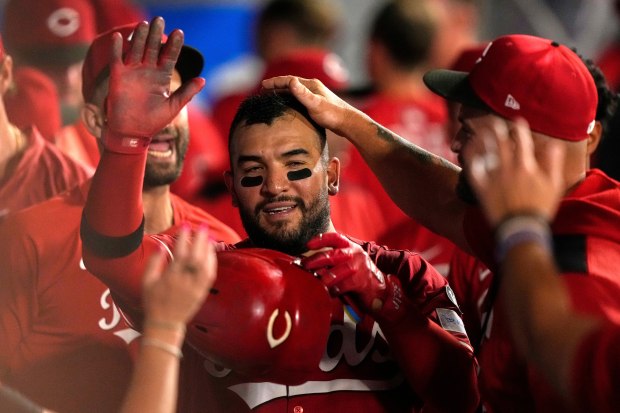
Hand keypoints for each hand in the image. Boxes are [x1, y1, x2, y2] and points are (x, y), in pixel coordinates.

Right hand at [105, 17, 204, 152]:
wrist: (132, 132)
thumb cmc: (154, 121)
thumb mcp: (173, 107)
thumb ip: (187, 93)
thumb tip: (203, 79)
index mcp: (162, 77)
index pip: (169, 56)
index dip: (174, 45)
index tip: (179, 32)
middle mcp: (148, 71)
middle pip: (153, 48)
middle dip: (157, 35)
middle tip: (160, 20)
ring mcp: (132, 71)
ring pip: (137, 49)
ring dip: (140, 37)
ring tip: (145, 24)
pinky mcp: (118, 76)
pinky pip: (117, 58)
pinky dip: (117, 48)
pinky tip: (119, 37)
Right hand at [142, 225, 216, 327]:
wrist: (165, 323)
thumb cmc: (153, 301)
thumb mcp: (147, 282)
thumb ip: (154, 263)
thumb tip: (161, 246)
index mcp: (170, 278)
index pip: (180, 254)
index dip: (183, 238)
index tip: (184, 226)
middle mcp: (185, 282)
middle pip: (196, 258)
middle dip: (200, 240)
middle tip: (201, 226)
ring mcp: (196, 288)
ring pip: (206, 265)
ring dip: (208, 249)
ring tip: (207, 236)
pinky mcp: (203, 292)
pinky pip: (210, 274)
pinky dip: (212, 261)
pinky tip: (211, 252)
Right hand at [261, 76, 361, 137]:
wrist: (348, 123)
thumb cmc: (332, 114)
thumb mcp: (315, 104)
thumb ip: (303, 94)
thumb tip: (291, 81)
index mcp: (311, 85)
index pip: (288, 80)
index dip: (275, 82)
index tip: (263, 85)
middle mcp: (313, 88)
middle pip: (291, 85)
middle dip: (277, 86)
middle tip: (264, 90)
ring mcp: (316, 96)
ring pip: (295, 92)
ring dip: (283, 93)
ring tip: (272, 97)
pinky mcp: (317, 105)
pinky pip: (300, 100)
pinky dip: (290, 100)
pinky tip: (289, 107)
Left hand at [301, 233, 403, 322]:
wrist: (379, 291)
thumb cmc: (358, 277)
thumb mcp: (347, 264)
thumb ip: (332, 262)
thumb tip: (308, 264)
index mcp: (351, 247)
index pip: (335, 237)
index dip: (321, 239)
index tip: (308, 244)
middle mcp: (355, 254)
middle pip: (332, 255)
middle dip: (316, 260)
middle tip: (304, 266)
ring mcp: (359, 267)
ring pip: (336, 272)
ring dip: (322, 278)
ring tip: (313, 282)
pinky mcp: (361, 281)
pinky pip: (342, 286)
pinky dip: (333, 290)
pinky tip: (328, 293)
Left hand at [463, 117, 564, 225]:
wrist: (521, 228)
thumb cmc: (540, 208)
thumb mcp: (554, 185)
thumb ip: (552, 163)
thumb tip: (554, 145)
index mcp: (525, 166)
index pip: (522, 141)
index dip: (519, 128)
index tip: (517, 121)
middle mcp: (507, 169)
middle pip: (501, 143)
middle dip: (498, 129)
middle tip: (493, 122)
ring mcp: (493, 178)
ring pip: (485, 152)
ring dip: (482, 139)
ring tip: (479, 131)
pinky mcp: (481, 188)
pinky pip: (473, 168)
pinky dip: (470, 156)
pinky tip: (467, 149)